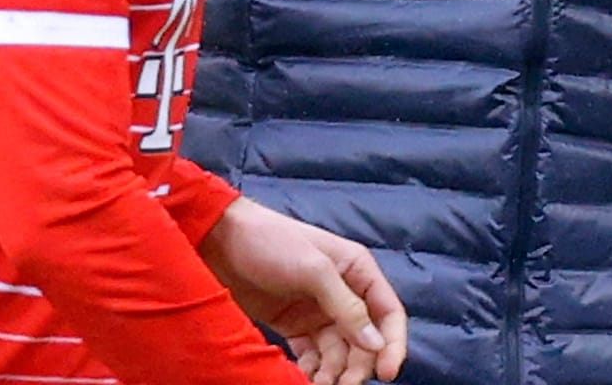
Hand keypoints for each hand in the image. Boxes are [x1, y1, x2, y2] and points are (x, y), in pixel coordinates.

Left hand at [199, 197, 406, 384]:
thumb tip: (376, 344)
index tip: (386, 374)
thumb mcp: (313, 269)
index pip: (389, 314)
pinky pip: (313, 357)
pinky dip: (313, 371)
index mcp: (357, 270)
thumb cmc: (269, 241)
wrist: (218, 240)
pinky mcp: (294, 326)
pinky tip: (304, 379)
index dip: (393, 345)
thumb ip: (346, 306)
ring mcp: (318, 311)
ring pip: (339, 353)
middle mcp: (343, 293)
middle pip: (365, 341)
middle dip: (358, 366)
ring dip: (335, 373)